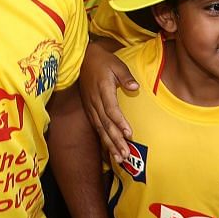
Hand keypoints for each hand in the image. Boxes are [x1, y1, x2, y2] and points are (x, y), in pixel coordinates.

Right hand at [79, 42, 138, 163]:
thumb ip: (125, 76)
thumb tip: (135, 87)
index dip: (120, 122)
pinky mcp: (89, 110)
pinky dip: (103, 140)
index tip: (129, 134)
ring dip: (109, 144)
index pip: (111, 109)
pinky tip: (110, 150)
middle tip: (125, 154)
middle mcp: (95, 101)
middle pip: (105, 124)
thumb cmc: (102, 61)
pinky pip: (96, 127)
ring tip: (119, 158)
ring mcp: (90, 107)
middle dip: (115, 141)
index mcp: (102, 90)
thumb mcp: (116, 64)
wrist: (82, 59)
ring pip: (100, 129)